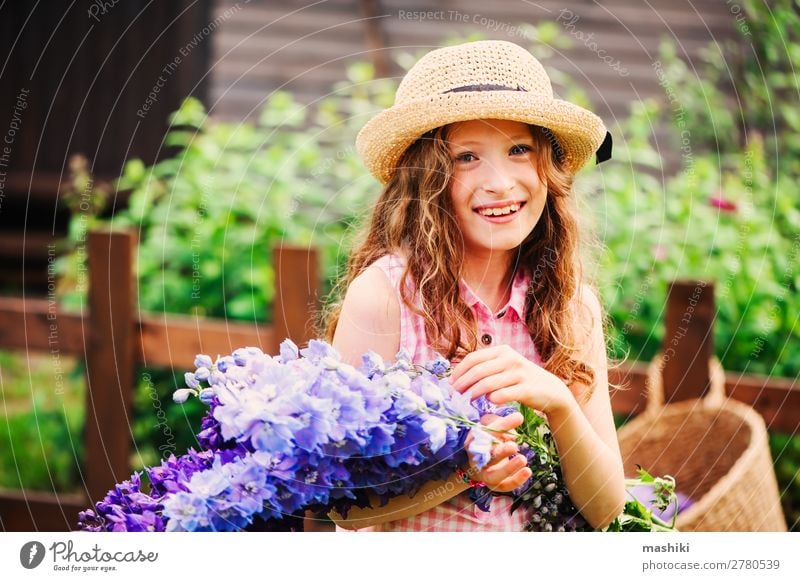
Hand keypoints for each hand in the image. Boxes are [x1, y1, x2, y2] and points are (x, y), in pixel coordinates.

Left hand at [450, 345, 571, 415]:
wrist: (550, 390)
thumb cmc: (521, 380)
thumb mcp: (505, 367)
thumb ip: (486, 368)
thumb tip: (458, 377)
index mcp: (502, 351)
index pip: (473, 358)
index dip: (459, 371)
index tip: (450, 384)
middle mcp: (510, 359)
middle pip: (477, 371)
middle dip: (463, 384)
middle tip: (455, 395)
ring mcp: (519, 373)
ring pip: (487, 384)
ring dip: (473, 394)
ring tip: (467, 401)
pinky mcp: (526, 389)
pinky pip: (502, 395)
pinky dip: (491, 400)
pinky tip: (488, 403)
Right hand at [465, 413, 530, 492]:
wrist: (480, 461)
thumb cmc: (488, 439)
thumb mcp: (491, 425)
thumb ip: (502, 421)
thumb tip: (518, 418)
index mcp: (473, 442)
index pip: (485, 433)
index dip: (500, 426)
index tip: (518, 418)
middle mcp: (476, 460)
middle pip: (487, 458)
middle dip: (500, 452)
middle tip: (513, 446)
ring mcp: (485, 474)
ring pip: (494, 476)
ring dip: (508, 469)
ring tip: (523, 459)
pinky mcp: (495, 484)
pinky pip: (505, 486)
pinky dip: (516, 480)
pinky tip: (527, 471)